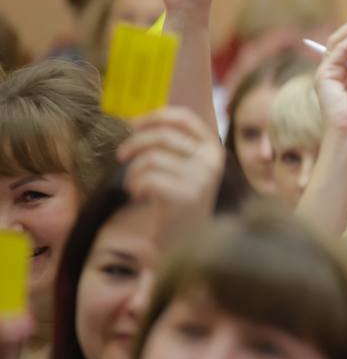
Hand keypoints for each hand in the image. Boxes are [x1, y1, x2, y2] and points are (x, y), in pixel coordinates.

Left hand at [117, 107, 224, 233]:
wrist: (188, 242)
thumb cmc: (180, 202)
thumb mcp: (186, 168)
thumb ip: (173, 146)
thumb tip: (137, 120)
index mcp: (213, 149)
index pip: (186, 119)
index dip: (156, 116)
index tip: (134, 123)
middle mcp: (211, 161)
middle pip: (163, 136)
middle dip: (134, 143)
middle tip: (121, 156)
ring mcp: (201, 178)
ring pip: (151, 158)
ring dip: (134, 172)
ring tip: (135, 185)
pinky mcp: (186, 196)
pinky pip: (147, 179)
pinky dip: (136, 187)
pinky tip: (140, 196)